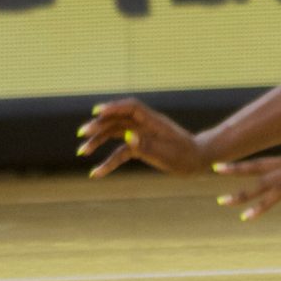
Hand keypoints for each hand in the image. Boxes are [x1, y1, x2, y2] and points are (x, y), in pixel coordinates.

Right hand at [78, 98, 211, 175]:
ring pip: (115, 134)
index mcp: (153, 121)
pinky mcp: (140, 147)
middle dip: (99, 125)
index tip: (97, 111)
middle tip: (83, 133)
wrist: (197, 161)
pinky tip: (96, 173)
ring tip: (82, 151)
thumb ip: (148, 145)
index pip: (131, 107)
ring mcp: (141, 135)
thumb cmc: (186, 156)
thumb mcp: (168, 153)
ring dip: (99, 141)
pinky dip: (108, 161)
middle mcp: (144, 125)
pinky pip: (120, 152)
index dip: (114, 107)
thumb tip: (129, 138)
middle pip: (118, 120)